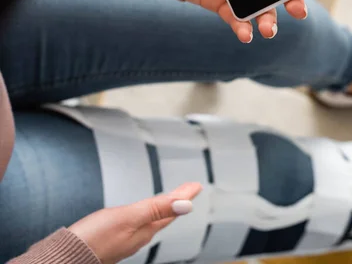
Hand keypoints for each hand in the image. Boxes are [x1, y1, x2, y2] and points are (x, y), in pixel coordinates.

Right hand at [69, 183, 201, 263]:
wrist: (64, 258)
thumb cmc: (94, 239)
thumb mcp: (129, 217)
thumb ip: (157, 209)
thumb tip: (187, 205)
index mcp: (146, 229)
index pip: (172, 209)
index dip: (184, 195)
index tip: (196, 185)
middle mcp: (139, 236)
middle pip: (164, 215)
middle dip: (177, 200)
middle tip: (189, 189)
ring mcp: (126, 239)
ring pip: (152, 221)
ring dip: (163, 207)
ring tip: (172, 199)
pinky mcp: (113, 241)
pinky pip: (138, 225)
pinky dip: (147, 215)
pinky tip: (143, 216)